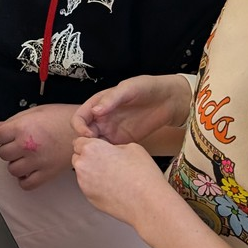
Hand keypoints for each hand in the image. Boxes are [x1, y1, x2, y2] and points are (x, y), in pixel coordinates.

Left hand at [0, 104, 77, 189]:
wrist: (87, 129)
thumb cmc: (64, 117)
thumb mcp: (37, 111)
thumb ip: (15, 120)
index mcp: (23, 127)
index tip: (1, 138)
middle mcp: (28, 145)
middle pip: (3, 154)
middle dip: (7, 149)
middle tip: (15, 145)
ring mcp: (37, 161)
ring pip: (12, 170)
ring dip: (15, 164)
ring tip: (24, 157)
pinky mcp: (47, 173)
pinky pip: (26, 184)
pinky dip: (24, 180)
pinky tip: (29, 170)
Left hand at [70, 136, 172, 228]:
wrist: (147, 204)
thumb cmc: (142, 174)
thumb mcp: (132, 147)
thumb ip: (114, 146)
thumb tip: (110, 151)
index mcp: (91, 149)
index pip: (79, 142)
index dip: (90, 144)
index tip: (99, 148)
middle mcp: (83, 166)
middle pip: (78, 157)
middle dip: (88, 158)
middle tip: (107, 162)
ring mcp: (84, 184)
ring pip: (82, 173)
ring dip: (92, 172)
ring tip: (113, 176)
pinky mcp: (89, 199)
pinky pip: (89, 188)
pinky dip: (96, 186)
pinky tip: (114, 188)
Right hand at [71, 74, 191, 145]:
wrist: (168, 100)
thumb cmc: (146, 88)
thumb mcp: (128, 89)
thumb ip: (111, 99)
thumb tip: (95, 111)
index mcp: (97, 104)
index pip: (79, 118)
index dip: (80, 127)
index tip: (89, 135)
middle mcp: (101, 119)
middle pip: (84, 135)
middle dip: (86, 143)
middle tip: (97, 150)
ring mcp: (112, 131)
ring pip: (95, 145)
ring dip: (96, 152)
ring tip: (106, 157)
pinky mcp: (123, 141)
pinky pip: (110, 152)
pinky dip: (109, 157)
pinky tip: (116, 159)